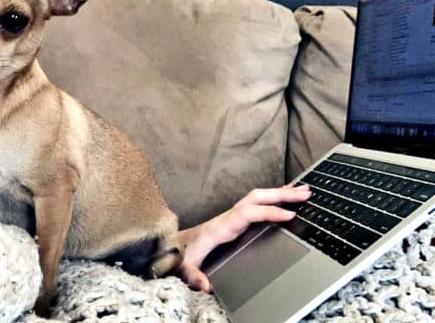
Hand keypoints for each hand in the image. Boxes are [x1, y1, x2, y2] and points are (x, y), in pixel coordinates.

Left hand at [177, 184, 311, 292]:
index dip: (269, 213)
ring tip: (303, 191)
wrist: (171, 245)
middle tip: (306, 194)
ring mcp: (231, 216)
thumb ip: (192, 276)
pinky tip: (286, 199)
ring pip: (257, 198)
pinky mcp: (234, 220)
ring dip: (280, 193)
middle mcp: (227, 217)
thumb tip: (204, 285)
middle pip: (256, 199)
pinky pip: (256, 205)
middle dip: (281, 195)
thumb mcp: (183, 267)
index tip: (290, 215)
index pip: (248, 214)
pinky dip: (272, 199)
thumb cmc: (181, 254)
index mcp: (220, 227)